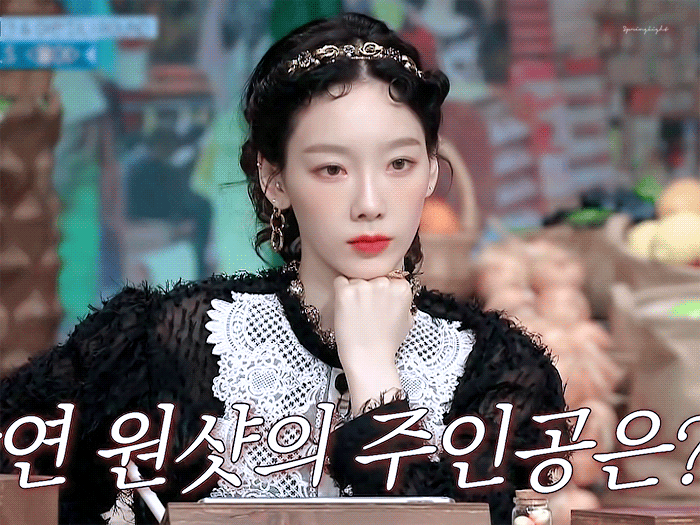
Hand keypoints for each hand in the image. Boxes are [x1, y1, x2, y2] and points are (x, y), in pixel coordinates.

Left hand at [333, 274, 412, 412]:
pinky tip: (346, 309)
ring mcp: (364, 287)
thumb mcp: (407, 320)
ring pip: (354, 279)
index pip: (387, 276)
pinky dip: (340, 293)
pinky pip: (339, 282)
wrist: (369, 359)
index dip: (380, 291)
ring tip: (357, 314)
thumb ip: (404, 300)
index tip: (379, 304)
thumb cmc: (386, 343)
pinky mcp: (345, 292)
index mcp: (401, 288)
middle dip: (367, 290)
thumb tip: (398, 288)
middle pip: (370, 276)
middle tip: (367, 311)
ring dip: (353, 292)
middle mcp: (384, 283)